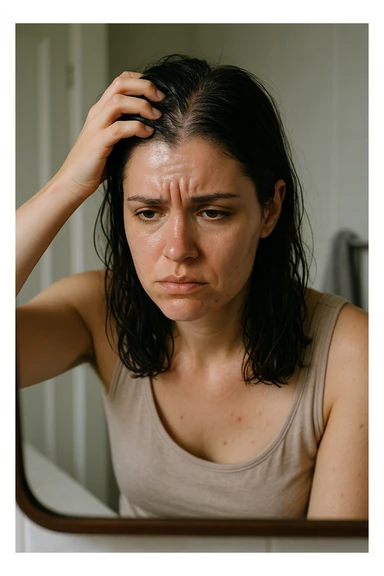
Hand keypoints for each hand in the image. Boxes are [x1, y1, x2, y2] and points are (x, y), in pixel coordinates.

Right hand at [57, 71, 164, 200]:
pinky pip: (119, 128)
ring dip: (142, 105)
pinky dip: (137, 127)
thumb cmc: (96, 164)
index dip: (140, 80)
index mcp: (101, 110)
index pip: (120, 81)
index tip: (157, 91)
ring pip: (118, 102)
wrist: (73, 182)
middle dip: (144, 86)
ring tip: (157, 116)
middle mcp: (97, 114)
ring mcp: (96, 127)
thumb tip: (154, 126)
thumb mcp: (113, 141)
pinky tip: (147, 133)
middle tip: (162, 98)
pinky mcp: (98, 143)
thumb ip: (127, 130)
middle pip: (120, 85)